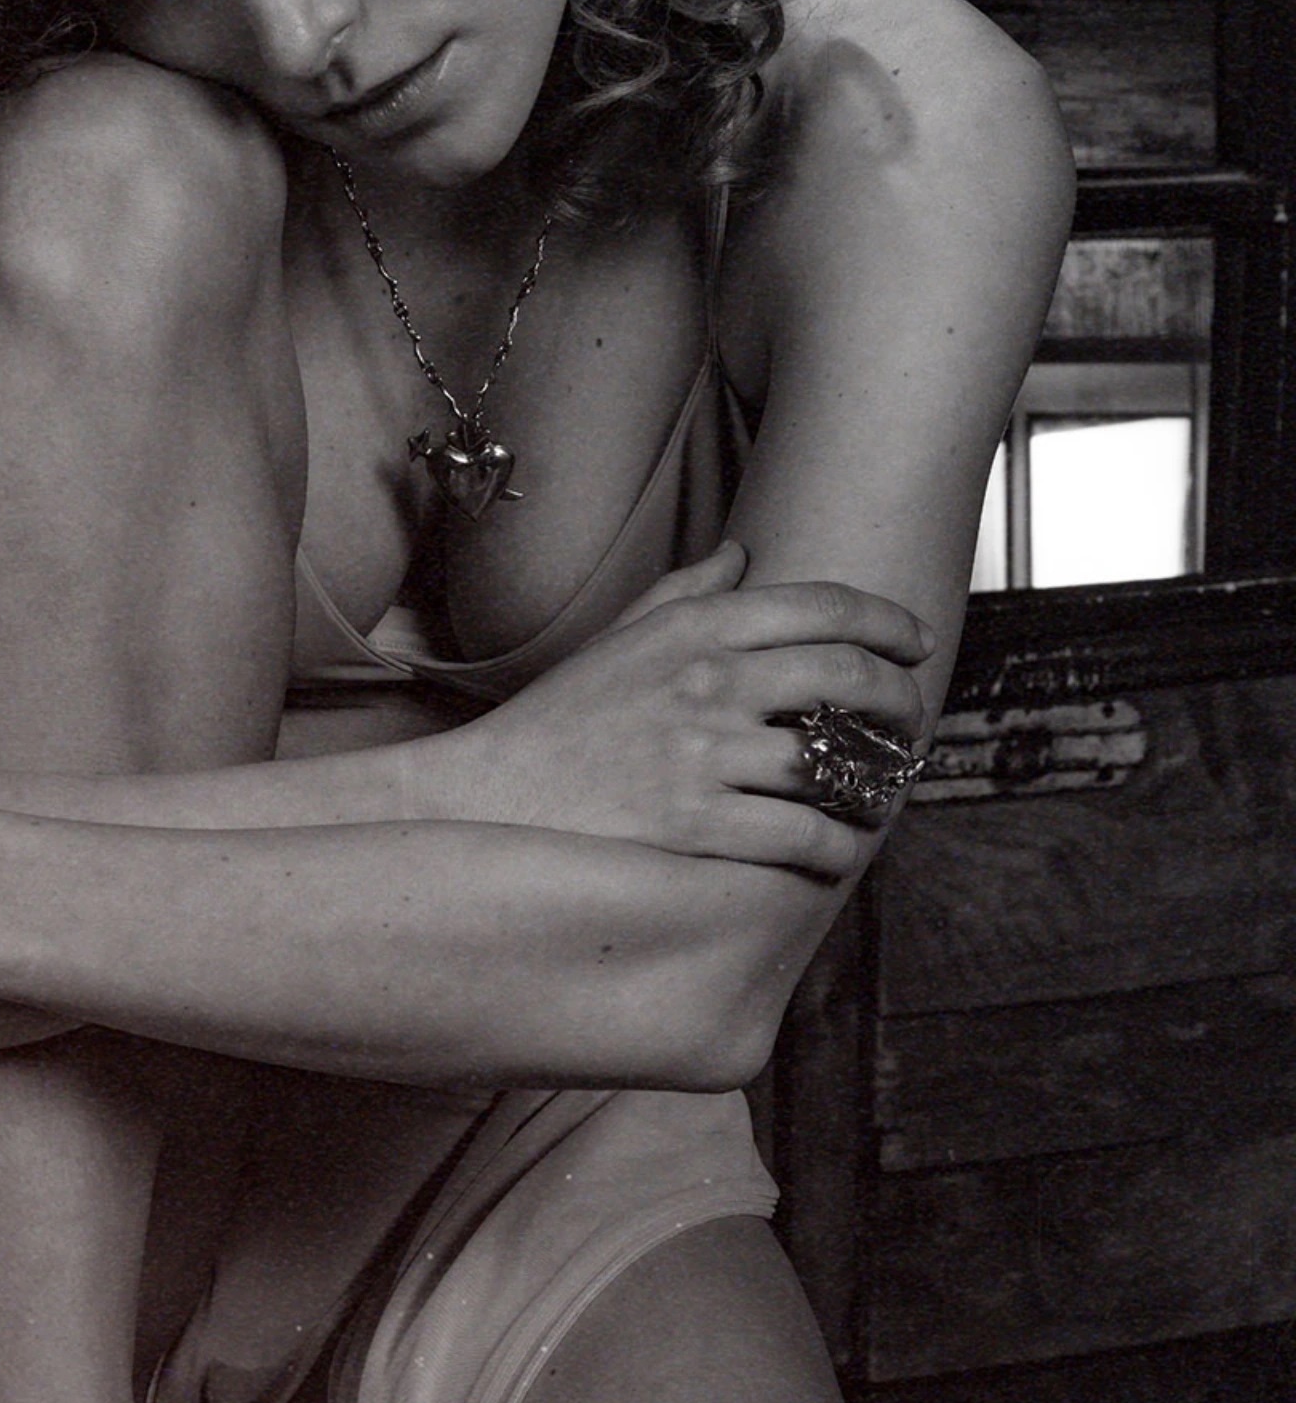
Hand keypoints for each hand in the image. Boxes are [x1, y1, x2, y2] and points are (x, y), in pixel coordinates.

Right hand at [449, 541, 934, 876]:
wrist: (491, 797)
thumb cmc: (557, 721)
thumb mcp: (617, 638)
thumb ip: (683, 593)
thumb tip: (741, 554)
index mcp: (694, 630)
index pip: (822, 607)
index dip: (887, 623)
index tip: (912, 644)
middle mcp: (708, 682)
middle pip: (849, 677)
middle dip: (902, 700)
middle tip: (912, 720)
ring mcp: (704, 755)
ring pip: (837, 763)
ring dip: (878, 781)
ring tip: (885, 790)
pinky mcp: (697, 825)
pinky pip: (802, 834)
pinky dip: (837, 844)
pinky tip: (841, 847)